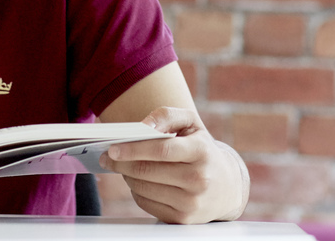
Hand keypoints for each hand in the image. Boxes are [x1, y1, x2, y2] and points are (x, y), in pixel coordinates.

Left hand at [99, 107, 249, 223]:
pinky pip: (146, 204)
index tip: (112, 148)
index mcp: (202, 151)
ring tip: (124, 166)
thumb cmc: (202, 149)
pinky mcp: (182, 219)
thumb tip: (142, 127)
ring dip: (127, 176)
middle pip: (147, 171)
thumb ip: (166, 116)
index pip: (162, 150)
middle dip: (121, 163)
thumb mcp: (191, 124)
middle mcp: (199, 179)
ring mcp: (191, 202)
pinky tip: (140, 182)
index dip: (133, 149)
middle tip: (108, 157)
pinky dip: (136, 191)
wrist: (226, 186)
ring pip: (142, 188)